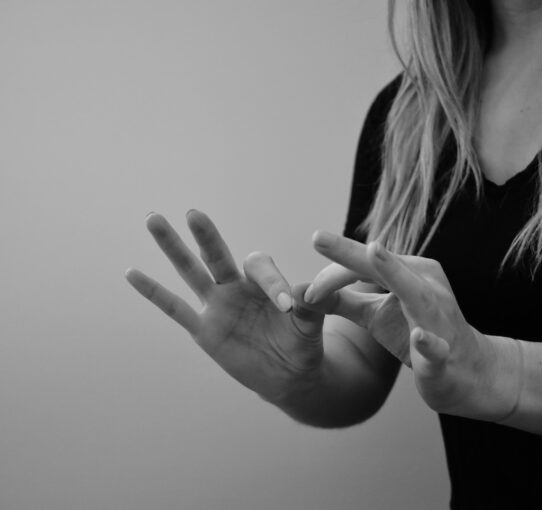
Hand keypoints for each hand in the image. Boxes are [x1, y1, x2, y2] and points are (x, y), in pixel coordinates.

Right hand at [125, 210, 325, 404]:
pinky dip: (154, 292)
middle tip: (193, 213)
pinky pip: (175, 309)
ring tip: (153, 219)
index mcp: (263, 283)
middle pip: (216, 255)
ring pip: (191, 272)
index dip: (272, 283)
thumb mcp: (310, 325)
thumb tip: (311, 289)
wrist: (288, 374)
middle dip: (206, 236)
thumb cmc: (302, 343)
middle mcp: (236, 288)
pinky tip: (131, 272)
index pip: (260, 269)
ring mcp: (217, 307)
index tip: (286, 305)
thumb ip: (311, 306)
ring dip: (172, 248)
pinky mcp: (204, 330)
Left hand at [304, 231, 520, 419]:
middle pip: (382, 267)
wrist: (467, 373)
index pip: (365, 264)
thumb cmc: (417, 336)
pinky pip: (436, 346)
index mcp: (410, 273)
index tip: (308, 293)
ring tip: (373, 253)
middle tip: (317, 237)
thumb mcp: (377, 316)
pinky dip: (428, 342)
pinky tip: (418, 337)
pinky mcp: (445, 353)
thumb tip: (308, 290)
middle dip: (350, 253)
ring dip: (394, 273)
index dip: (332, 275)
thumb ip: (346, 302)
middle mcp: (427, 285)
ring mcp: (439, 316)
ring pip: (414, 292)